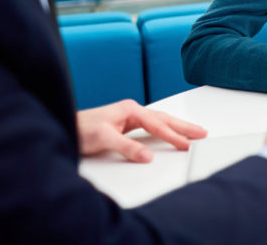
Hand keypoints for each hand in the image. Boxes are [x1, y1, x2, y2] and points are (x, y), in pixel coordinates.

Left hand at [76, 99, 206, 162]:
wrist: (64, 128)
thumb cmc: (80, 129)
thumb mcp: (103, 138)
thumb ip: (127, 147)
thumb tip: (148, 156)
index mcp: (130, 110)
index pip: (157, 124)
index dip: (173, 136)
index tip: (186, 145)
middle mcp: (132, 111)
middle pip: (164, 118)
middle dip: (184, 126)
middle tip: (202, 132)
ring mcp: (129, 117)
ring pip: (159, 121)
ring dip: (177, 127)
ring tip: (193, 132)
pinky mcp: (125, 125)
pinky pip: (152, 126)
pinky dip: (165, 129)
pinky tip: (170, 132)